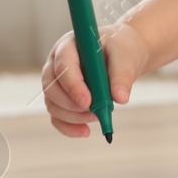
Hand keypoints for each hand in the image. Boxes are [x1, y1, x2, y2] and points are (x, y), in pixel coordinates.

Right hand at [40, 20, 149, 137]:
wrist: (123, 55)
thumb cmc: (122, 49)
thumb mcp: (126, 55)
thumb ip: (122, 74)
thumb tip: (120, 98)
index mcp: (68, 46)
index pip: (63, 66)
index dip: (73, 86)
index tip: (88, 102)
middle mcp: (56, 63)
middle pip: (51, 87)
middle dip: (71, 105)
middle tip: (95, 112)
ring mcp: (56, 82)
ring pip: (53, 104)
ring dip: (74, 117)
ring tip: (99, 116)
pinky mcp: (61, 98)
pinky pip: (57, 117)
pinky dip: (69, 128)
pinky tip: (86, 132)